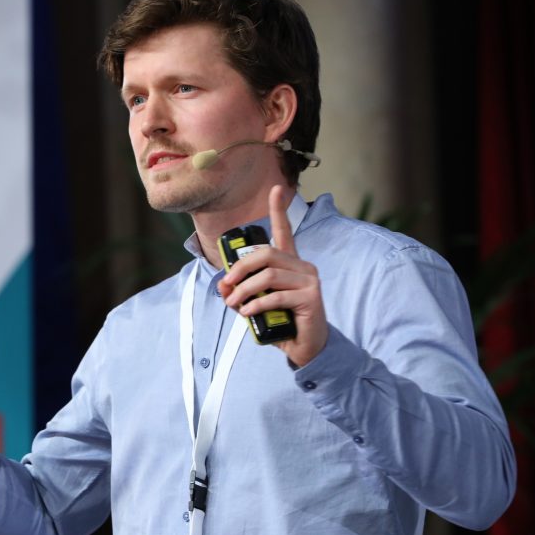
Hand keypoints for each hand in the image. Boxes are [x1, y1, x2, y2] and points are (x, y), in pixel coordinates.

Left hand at [217, 185, 327, 366]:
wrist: (305, 346)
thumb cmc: (280, 320)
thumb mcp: (255, 304)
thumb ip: (240, 292)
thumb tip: (222, 284)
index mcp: (290, 263)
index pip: (284, 231)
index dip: (279, 209)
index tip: (276, 189)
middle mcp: (302, 266)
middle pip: (266, 254)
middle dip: (241, 268)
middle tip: (227, 286)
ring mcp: (309, 280)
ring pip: (269, 275)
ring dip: (245, 290)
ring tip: (234, 304)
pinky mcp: (311, 297)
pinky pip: (277, 296)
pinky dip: (257, 305)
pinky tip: (247, 313)